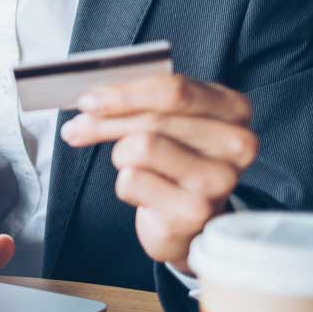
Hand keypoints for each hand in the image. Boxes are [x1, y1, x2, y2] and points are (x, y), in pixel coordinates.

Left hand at [60, 75, 256, 274]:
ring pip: (140, 148)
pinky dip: (124, 186)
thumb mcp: (171, 122)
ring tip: (129, 166)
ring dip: (120, 156)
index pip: (174, 91)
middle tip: (76, 129)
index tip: (87, 99)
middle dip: (104, 122)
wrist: (190, 221)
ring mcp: (219, 180)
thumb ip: (142, 101)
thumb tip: (91, 98)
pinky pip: (132, 181)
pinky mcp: (195, 211)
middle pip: (153, 119)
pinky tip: (142, 193)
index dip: (124, 93)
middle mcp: (236, 144)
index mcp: (234, 109)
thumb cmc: (176, 161)